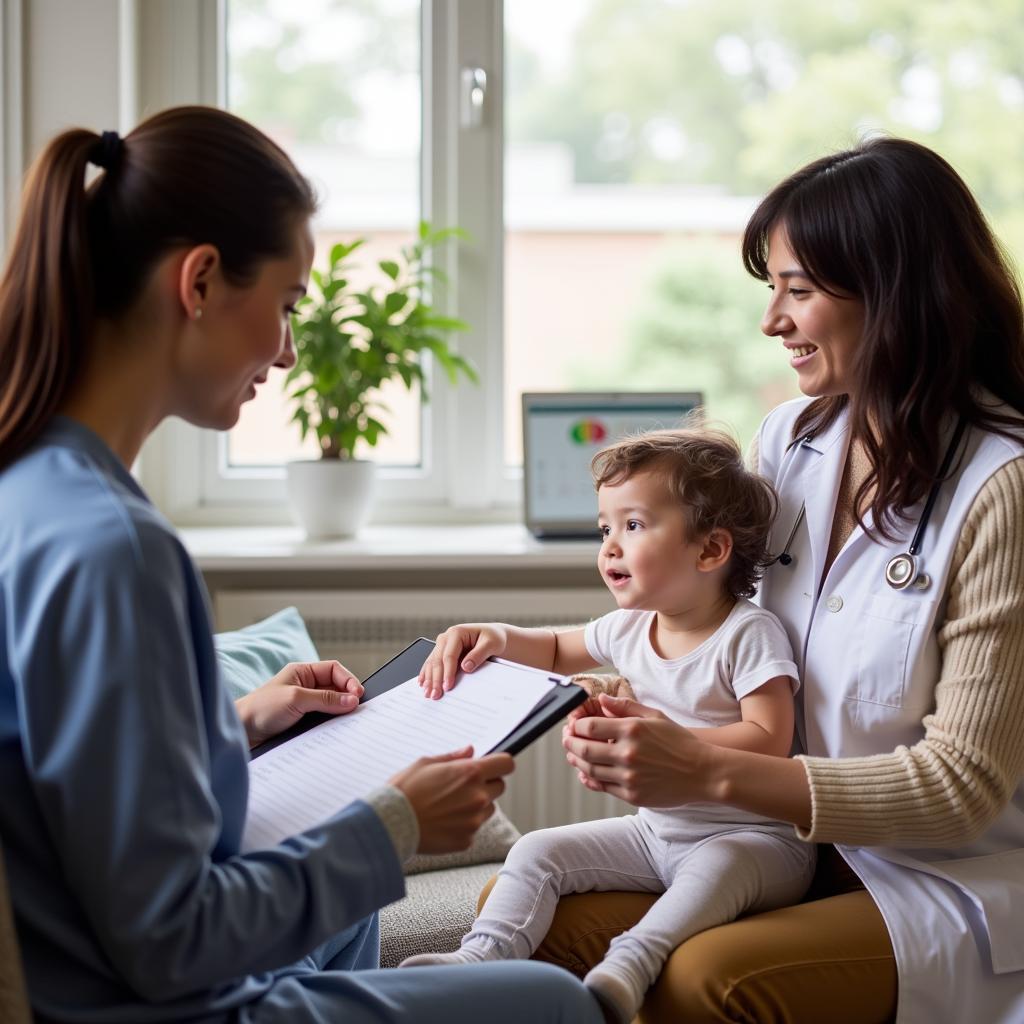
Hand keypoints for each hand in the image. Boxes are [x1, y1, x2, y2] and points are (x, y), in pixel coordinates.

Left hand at [235, 661, 363, 748]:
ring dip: (340, 712)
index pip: (334, 670)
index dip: (348, 680)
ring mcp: (305, 704)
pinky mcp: (304, 721)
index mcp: (303, 672)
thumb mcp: (296, 699)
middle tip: (356, 709)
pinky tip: (335, 730)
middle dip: (347, 697)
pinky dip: (332, 724)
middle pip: (336, 687)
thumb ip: (325, 698)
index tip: (357, 694)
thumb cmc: (261, 709)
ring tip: (347, 720)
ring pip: (332, 705)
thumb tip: (352, 700)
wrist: (241, 733)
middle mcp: (306, 686)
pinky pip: (325, 720)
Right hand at [389, 747, 514, 852]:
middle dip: (486, 784)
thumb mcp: (426, 763)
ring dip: (477, 805)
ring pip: (489, 809)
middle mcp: (478, 797)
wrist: (390, 824)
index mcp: (470, 773)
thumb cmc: (405, 790)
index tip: (491, 766)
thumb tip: (471, 751)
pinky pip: (474, 828)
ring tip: (449, 806)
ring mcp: (474, 821)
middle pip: (499, 786)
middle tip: (462, 786)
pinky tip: (443, 822)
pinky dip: (464, 825)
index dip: (499, 764)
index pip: (506, 764)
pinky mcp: (467, 840)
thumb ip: (453, 757)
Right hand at [419, 623, 508, 698]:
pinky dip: (426, 674)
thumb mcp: (491, 644)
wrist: (493, 635)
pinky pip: (431, 663)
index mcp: (457, 632)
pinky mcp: (441, 651)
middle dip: (435, 679)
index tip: (448, 686)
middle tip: (436, 695)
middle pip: (437, 661)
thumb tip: (465, 667)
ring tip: (428, 693)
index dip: (447, 672)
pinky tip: (422, 683)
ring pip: (431, 663)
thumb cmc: (493, 638)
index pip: (449, 655)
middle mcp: (446, 637)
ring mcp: (442, 644)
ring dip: (429, 679)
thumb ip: (479, 654)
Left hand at [562, 693, 710, 805]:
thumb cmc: (680, 742)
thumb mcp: (655, 716)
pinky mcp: (632, 795)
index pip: (589, 727)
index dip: (575, 726)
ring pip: (590, 770)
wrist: (703, 773)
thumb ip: (625, 706)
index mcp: (632, 730)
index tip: (573, 725)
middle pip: (584, 750)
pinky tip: (587, 773)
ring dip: (577, 762)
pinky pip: (603, 787)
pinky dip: (590, 779)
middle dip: (570, 744)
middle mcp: (628, 754)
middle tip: (567, 740)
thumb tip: (601, 699)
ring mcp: (629, 777)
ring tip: (573, 755)